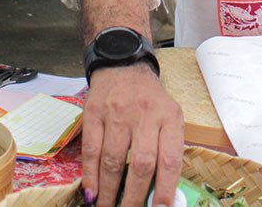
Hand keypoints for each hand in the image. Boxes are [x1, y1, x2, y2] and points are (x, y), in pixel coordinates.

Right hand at [81, 63, 183, 206]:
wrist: (123, 66)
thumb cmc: (149, 100)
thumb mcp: (168, 118)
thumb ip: (167, 150)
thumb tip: (162, 195)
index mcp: (170, 117)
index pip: (170, 159)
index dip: (165, 189)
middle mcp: (146, 114)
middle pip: (141, 164)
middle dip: (135, 197)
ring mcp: (118, 113)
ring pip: (114, 160)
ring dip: (109, 192)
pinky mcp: (94, 113)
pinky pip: (92, 150)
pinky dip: (91, 176)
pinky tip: (92, 193)